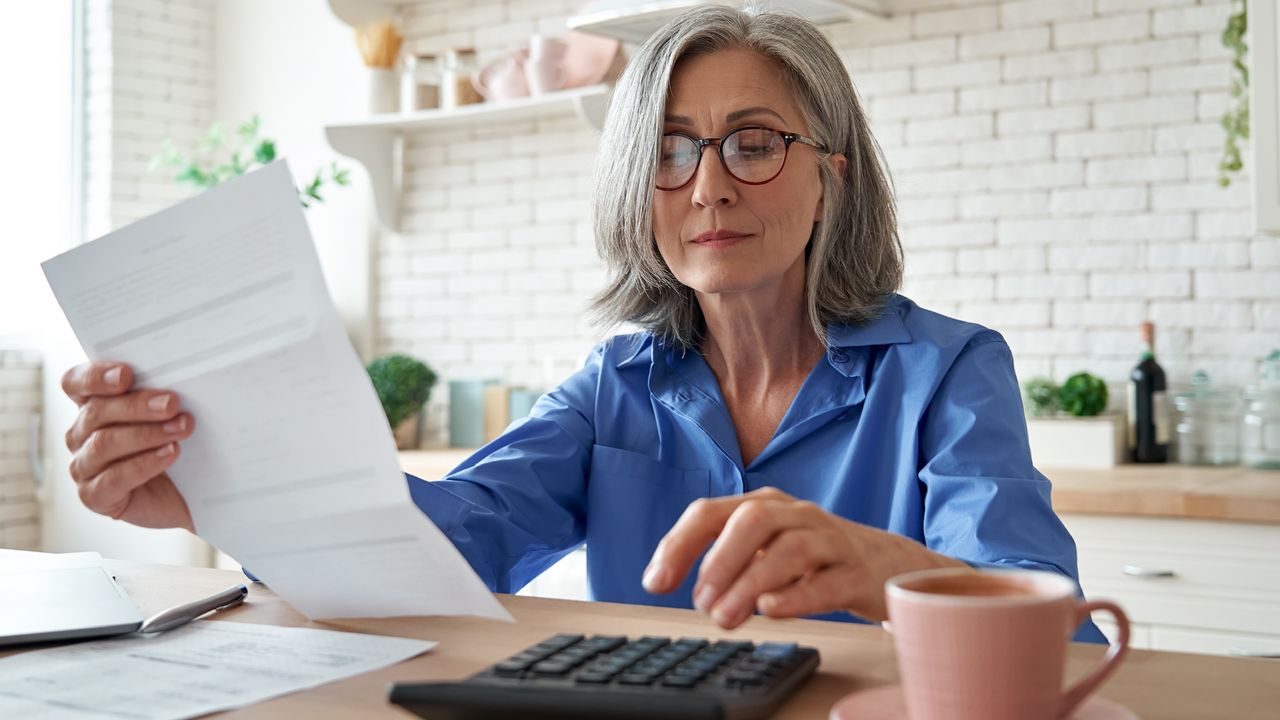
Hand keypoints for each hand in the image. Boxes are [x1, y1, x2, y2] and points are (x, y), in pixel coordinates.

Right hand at [62, 363, 195, 531]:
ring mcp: (83, 466)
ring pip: (104, 444)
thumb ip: (159, 397)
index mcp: (91, 406)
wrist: (183, 495)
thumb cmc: (171, 447)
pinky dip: (144, 464)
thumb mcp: (165, 417)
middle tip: (172, 403)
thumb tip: (173, 384)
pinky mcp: (93, 496)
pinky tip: (170, 453)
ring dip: (146, 434)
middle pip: (96, 412)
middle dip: (137, 405)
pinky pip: (113, 478)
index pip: (75, 383)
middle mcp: (80, 434)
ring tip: (181, 428)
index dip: (95, 376)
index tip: (126, 374)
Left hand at [642, 487, 966, 627]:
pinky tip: (771, 609)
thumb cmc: (816, 557)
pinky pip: (828, 580)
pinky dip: (797, 595)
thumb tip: (674, 581)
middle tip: (700, 602)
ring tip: (726, 617)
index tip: (655, 582)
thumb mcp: (766, 549)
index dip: (679, 544)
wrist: (890, 565)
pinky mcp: (858, 573)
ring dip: (751, 583)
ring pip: (790, 549)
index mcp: (765, 506)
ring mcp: (831, 540)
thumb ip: (724, 560)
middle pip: (753, 520)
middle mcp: (797, 515)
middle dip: (720, 560)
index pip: (711, 512)